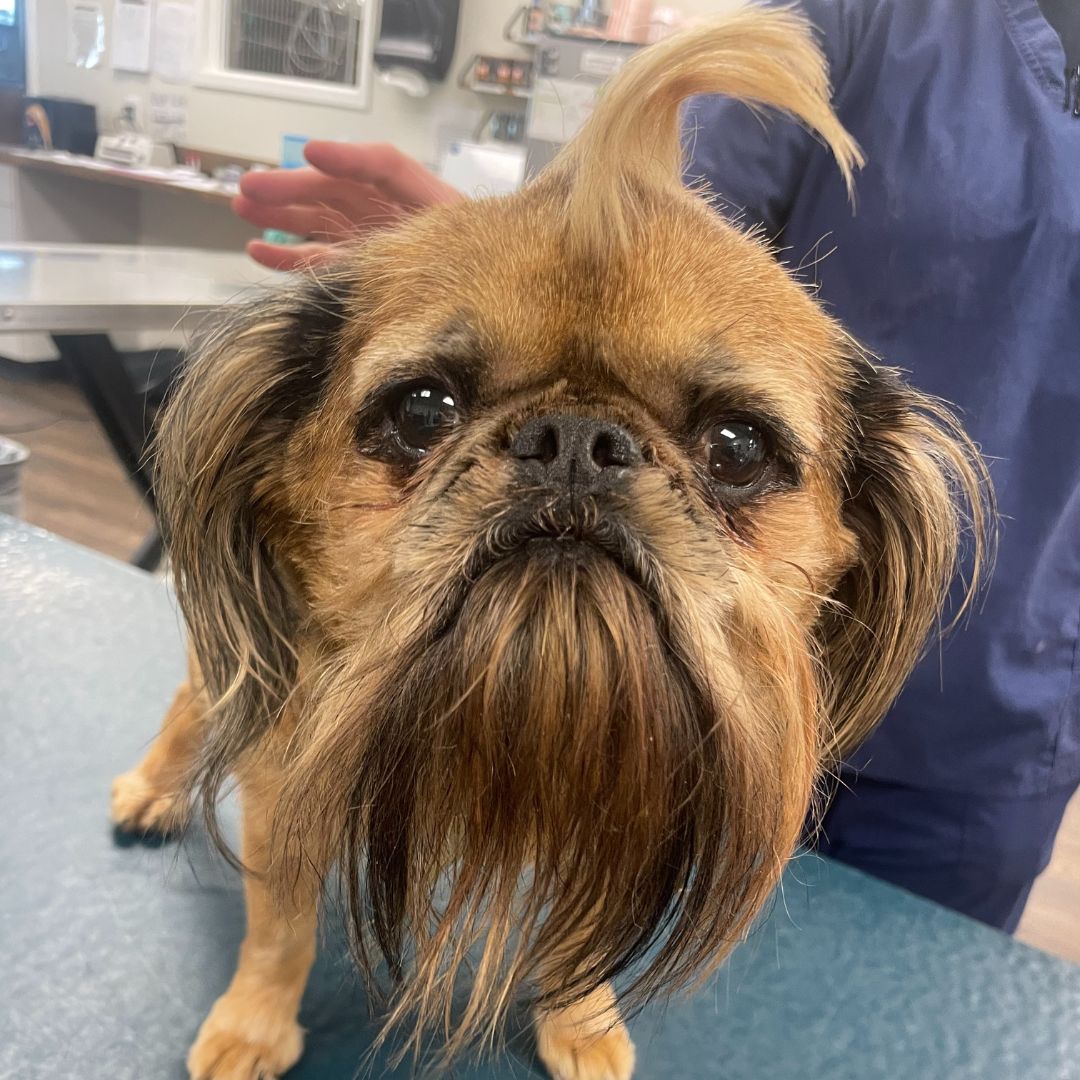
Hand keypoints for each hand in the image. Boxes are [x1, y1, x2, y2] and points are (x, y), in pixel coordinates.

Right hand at [233, 140, 462, 270]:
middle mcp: (393, 215)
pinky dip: (290, 257)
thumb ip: (423, 213)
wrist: (495, 309)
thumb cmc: (482, 263)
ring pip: (321, 222)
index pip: (383, 167)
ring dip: (281, 214)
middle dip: (292, 188)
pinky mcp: (362, 273)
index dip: (348, 158)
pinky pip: (322, 261)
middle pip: (337, 192)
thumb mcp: (456, 231)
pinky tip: (258, 249)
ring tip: (241, 206)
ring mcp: (374, 244)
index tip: (310, 154)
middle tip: (249, 186)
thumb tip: (379, 207)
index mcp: (422, 197)